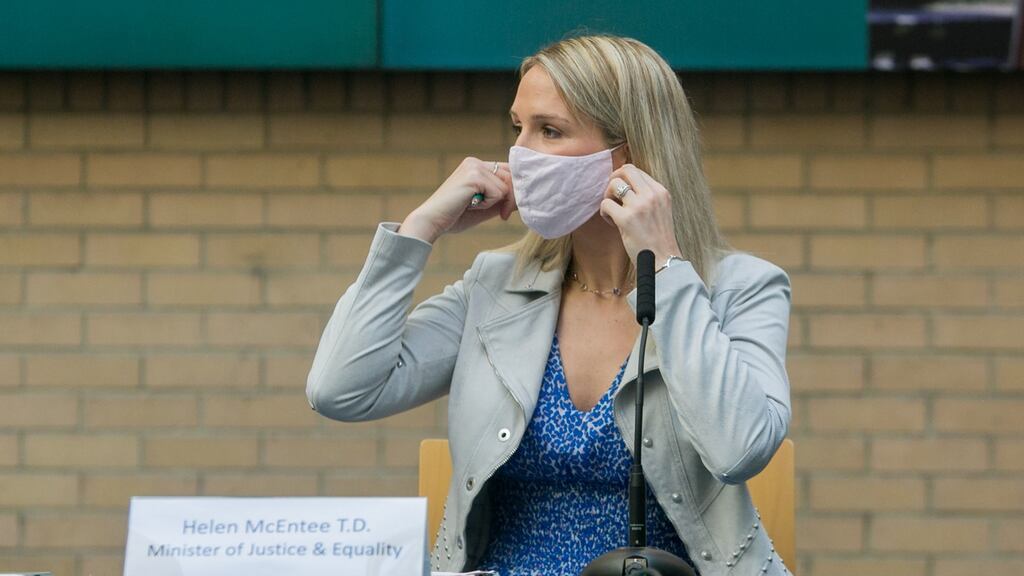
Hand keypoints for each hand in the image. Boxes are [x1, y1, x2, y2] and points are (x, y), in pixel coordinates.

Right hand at [399, 157, 515, 242]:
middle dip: (510, 199)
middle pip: (511, 178)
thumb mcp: (485, 205)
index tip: (505, 211)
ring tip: (474, 206)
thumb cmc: (455, 216)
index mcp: (475, 166)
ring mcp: (474, 166)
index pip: (508, 173)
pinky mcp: (474, 176)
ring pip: (506, 186)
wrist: (432, 221)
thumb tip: (524, 197)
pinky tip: (470, 205)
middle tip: (502, 215)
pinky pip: (498, 192)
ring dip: (495, 202)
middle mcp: (475, 162)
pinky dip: (488, 204)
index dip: (511, 192)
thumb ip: (502, 199)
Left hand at [599, 164, 682, 265]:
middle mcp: (651, 195)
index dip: (624, 178)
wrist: (662, 259)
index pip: (637, 171)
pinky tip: (611, 222)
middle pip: (626, 170)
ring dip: (608, 196)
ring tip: (612, 211)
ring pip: (614, 185)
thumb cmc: (658, 238)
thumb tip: (624, 184)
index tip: (622, 192)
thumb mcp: (660, 210)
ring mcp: (639, 206)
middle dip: (614, 178)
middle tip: (612, 194)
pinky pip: (605, 204)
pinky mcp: (626, 218)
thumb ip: (647, 196)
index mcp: (660, 191)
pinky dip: (604, 212)